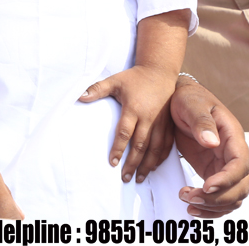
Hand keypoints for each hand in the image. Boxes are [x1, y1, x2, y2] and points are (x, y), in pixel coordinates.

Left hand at [81, 65, 176, 182]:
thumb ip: (97, 89)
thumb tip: (79, 97)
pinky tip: (154, 167)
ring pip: (155, 148)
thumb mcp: (115, 81)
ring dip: (147, 165)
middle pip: (141, 145)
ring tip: (139, 177)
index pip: (125, 133)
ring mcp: (161, 122)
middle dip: (133, 163)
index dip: (118, 149)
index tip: (113, 163)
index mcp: (134, 108)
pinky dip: (161, 157)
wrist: (160, 71)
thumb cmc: (134, 77)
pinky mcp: (169, 124)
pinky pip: (167, 144)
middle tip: (125, 178)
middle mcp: (149, 118)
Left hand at [171, 79, 248, 216]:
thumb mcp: (192, 104)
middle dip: (217, 198)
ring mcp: (224, 165)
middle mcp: (233, 154)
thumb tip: (211, 142)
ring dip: (213, 206)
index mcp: (233, 137)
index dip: (227, 179)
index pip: (240, 164)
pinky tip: (193, 207)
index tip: (207, 186)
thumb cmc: (189, 98)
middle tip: (191, 196)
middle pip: (240, 186)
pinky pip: (220, 196)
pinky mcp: (213, 172)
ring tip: (188, 202)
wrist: (180, 99)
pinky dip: (210, 207)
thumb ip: (202, 121)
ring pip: (232, 196)